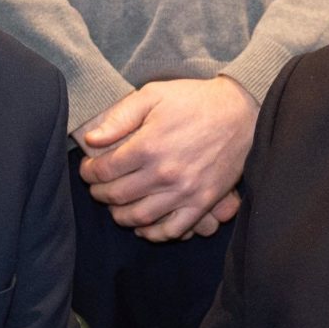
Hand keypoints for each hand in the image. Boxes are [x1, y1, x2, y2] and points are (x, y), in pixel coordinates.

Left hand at [77, 77, 255, 241]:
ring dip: (119, 215)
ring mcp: (184, 192)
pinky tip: (142, 226)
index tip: (88, 168)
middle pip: (117, 196)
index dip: (88, 172)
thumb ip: (120, 117)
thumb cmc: (194, 101)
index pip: (104, 170)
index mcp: (149, 146)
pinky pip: (172, 230)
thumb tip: (92, 139)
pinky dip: (152, 233)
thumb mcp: (153, 94)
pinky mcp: (202, 202)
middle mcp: (164, 173)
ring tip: (115, 206)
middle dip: (99, 193)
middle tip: (96, 187)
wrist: (240, 112)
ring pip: (139, 217)